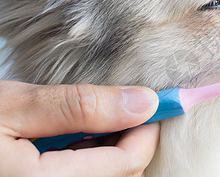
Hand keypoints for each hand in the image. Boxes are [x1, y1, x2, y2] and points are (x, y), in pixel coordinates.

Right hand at [0, 80, 158, 175]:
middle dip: (132, 138)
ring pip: (107, 176)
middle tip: (126, 106)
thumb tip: (143, 101)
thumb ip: (80, 107)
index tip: (154, 100)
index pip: (128, 162)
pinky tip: (73, 137)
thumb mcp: (14, 106)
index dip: (147, 128)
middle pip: (123, 174)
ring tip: (95, 118)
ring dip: (112, 148)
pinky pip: (83, 176)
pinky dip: (89, 157)